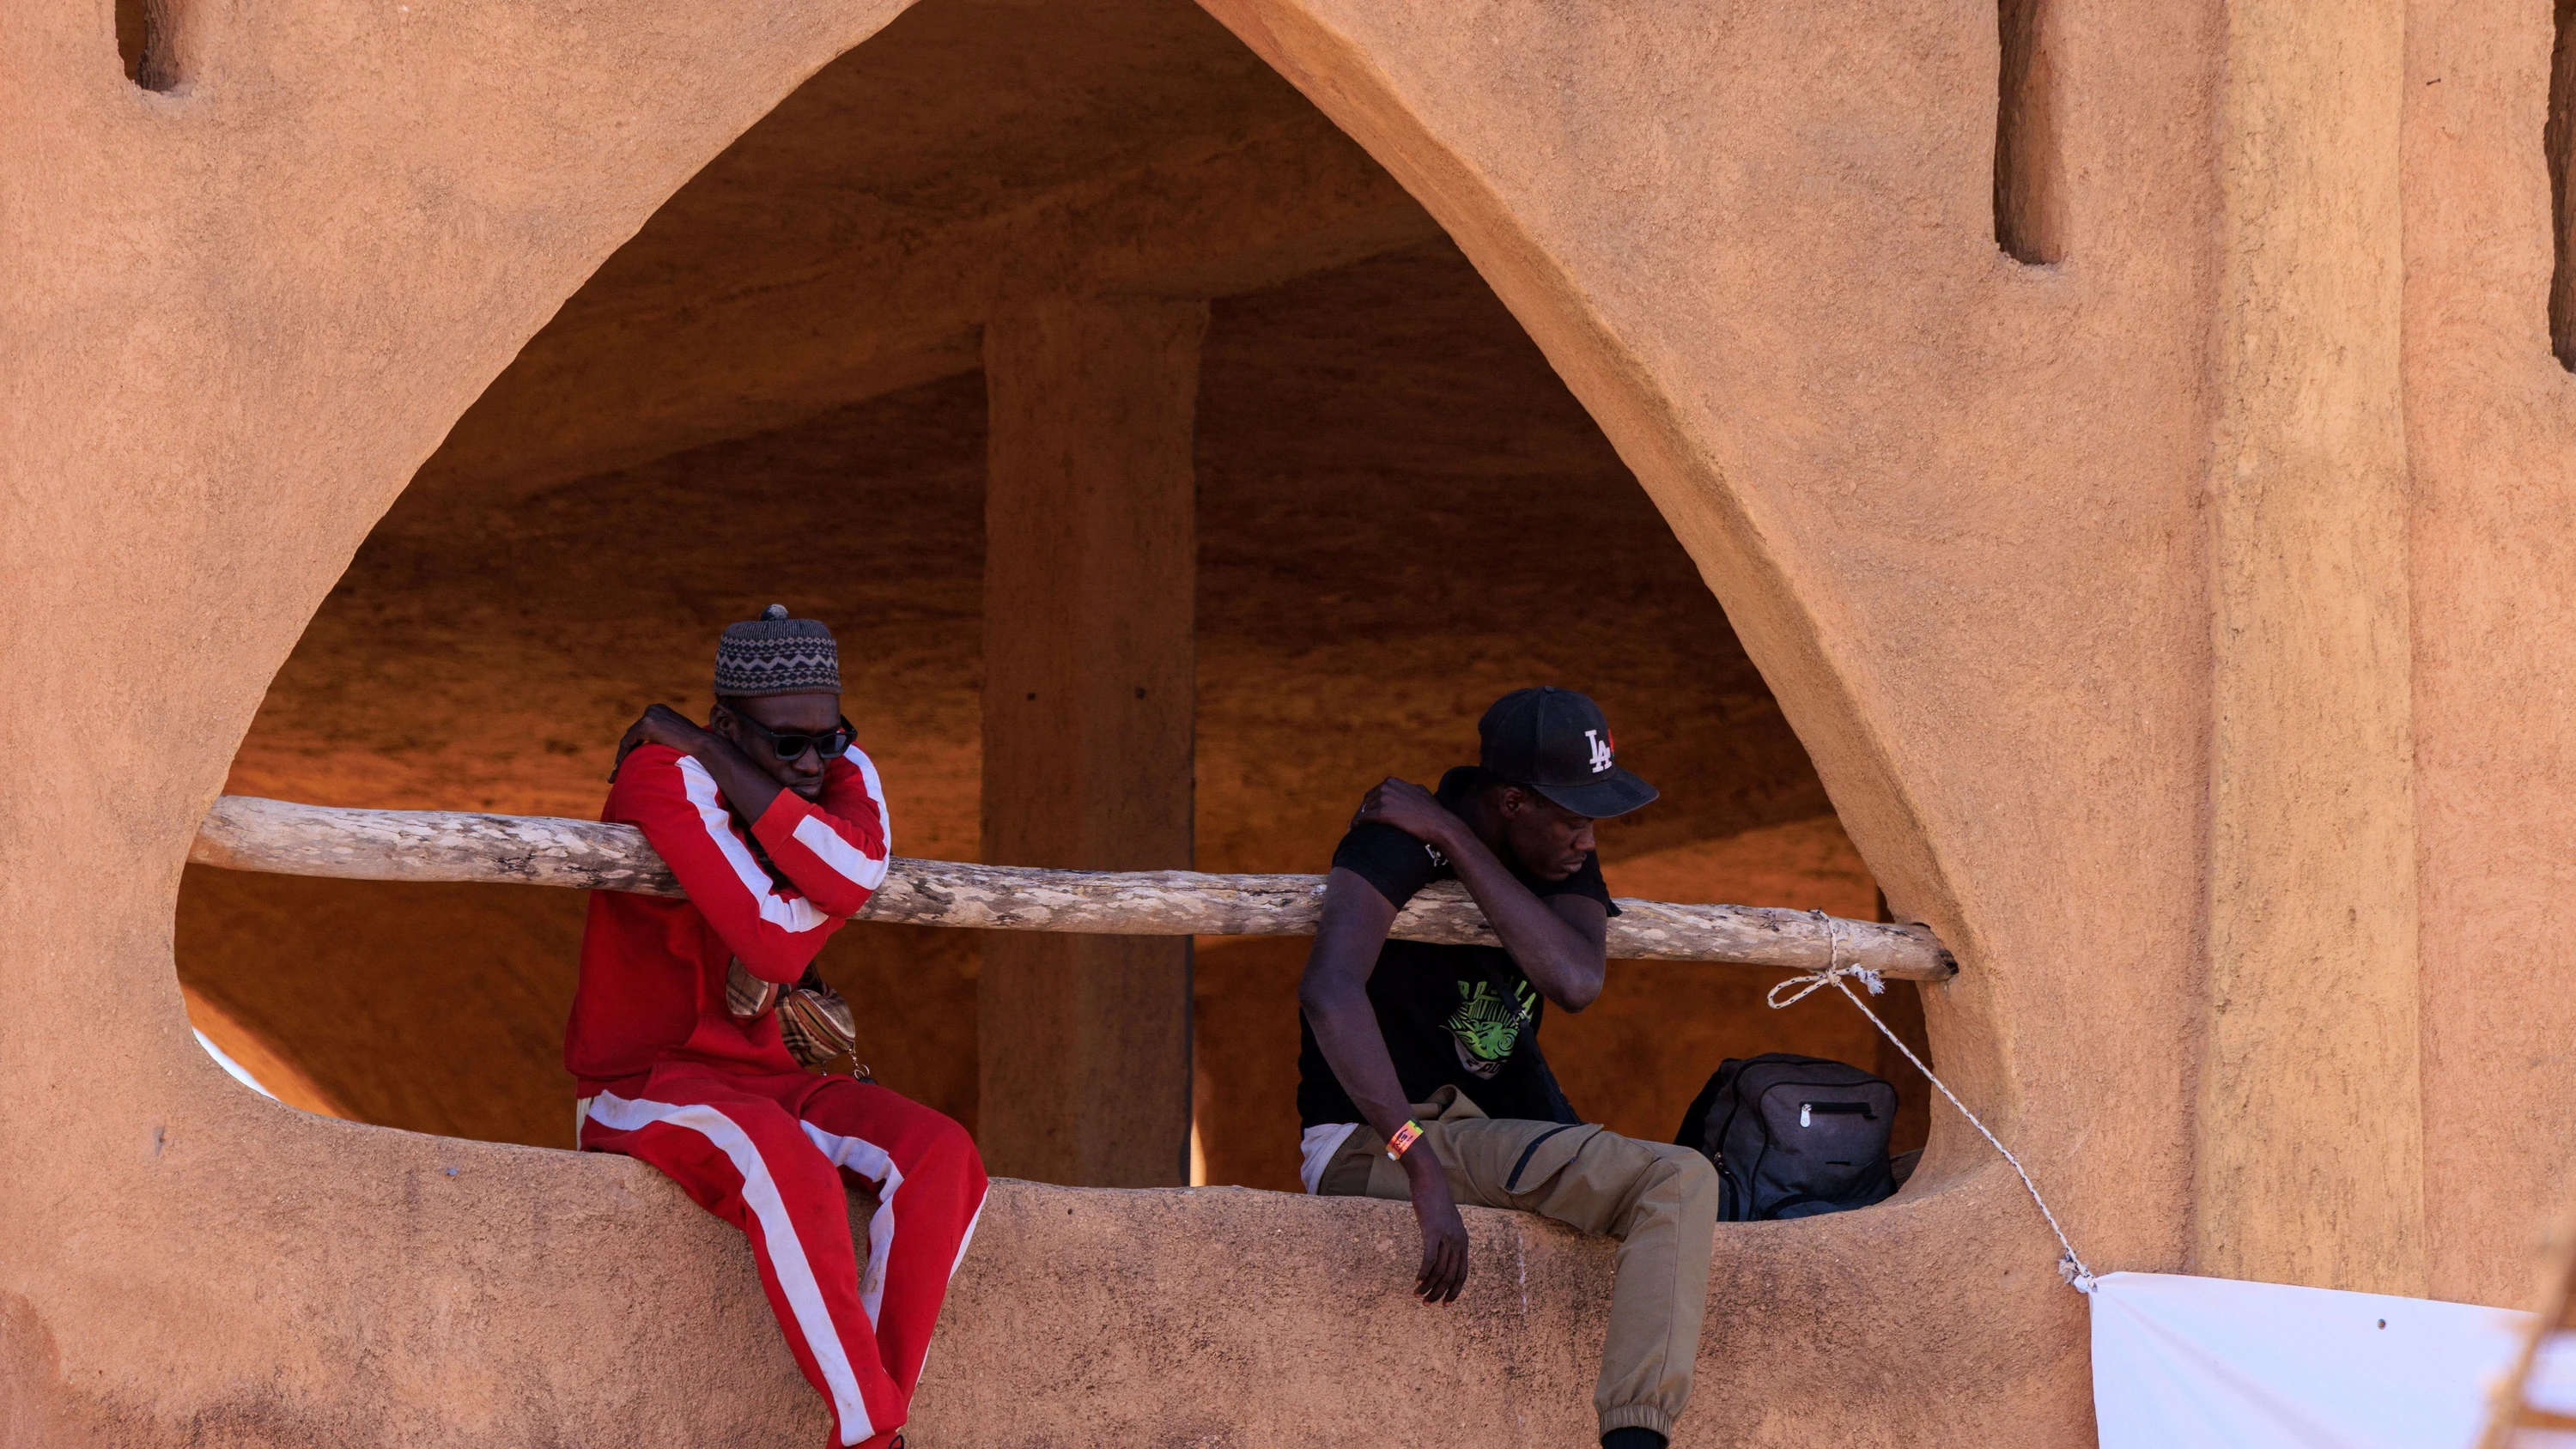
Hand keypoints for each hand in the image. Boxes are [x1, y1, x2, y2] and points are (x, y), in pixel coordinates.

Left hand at [611, 703, 709, 779]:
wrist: (703, 745)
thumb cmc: (696, 746)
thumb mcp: (677, 737)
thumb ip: (665, 737)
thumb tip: (659, 749)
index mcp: (660, 711)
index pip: (641, 730)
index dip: (633, 747)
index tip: (628, 763)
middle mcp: (653, 709)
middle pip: (633, 734)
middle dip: (625, 752)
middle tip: (618, 771)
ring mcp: (649, 715)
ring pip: (628, 739)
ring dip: (621, 757)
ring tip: (616, 775)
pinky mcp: (646, 724)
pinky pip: (628, 742)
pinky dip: (622, 757)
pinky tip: (619, 770)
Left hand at [1354, 778, 1461, 852]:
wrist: (1439, 824)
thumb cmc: (1433, 812)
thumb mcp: (1421, 792)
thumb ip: (1411, 789)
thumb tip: (1412, 788)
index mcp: (1392, 782)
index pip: (1373, 793)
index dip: (1368, 805)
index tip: (1366, 815)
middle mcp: (1386, 787)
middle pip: (1365, 801)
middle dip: (1361, 812)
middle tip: (1358, 825)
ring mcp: (1383, 799)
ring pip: (1362, 810)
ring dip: (1357, 820)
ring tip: (1354, 830)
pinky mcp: (1382, 813)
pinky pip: (1362, 819)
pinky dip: (1356, 825)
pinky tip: (1354, 832)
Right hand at [1407, 1157, 1469, 1302]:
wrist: (1430, 1180)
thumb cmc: (1434, 1201)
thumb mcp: (1445, 1222)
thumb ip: (1446, 1238)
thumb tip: (1440, 1253)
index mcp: (1463, 1241)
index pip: (1462, 1274)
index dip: (1455, 1292)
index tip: (1445, 1305)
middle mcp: (1458, 1241)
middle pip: (1450, 1276)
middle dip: (1439, 1293)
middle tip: (1426, 1303)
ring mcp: (1446, 1236)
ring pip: (1439, 1270)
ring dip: (1428, 1286)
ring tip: (1417, 1294)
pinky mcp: (1433, 1231)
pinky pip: (1430, 1258)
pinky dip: (1423, 1272)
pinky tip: (1417, 1280)